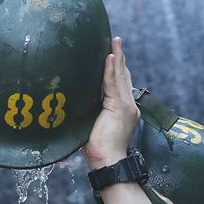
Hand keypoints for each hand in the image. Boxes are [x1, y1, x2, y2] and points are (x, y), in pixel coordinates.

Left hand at [83, 37, 139, 169]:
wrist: (107, 162)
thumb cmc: (99, 152)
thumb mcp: (94, 127)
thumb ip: (90, 114)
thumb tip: (74, 106)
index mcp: (124, 110)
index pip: (121, 84)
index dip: (118, 69)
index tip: (113, 55)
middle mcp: (129, 105)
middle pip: (124, 76)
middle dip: (120, 58)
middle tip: (116, 41)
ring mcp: (126, 106)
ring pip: (120, 76)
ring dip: (117, 57)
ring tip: (115, 41)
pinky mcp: (119, 107)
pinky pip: (113, 83)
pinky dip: (111, 69)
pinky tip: (109, 56)